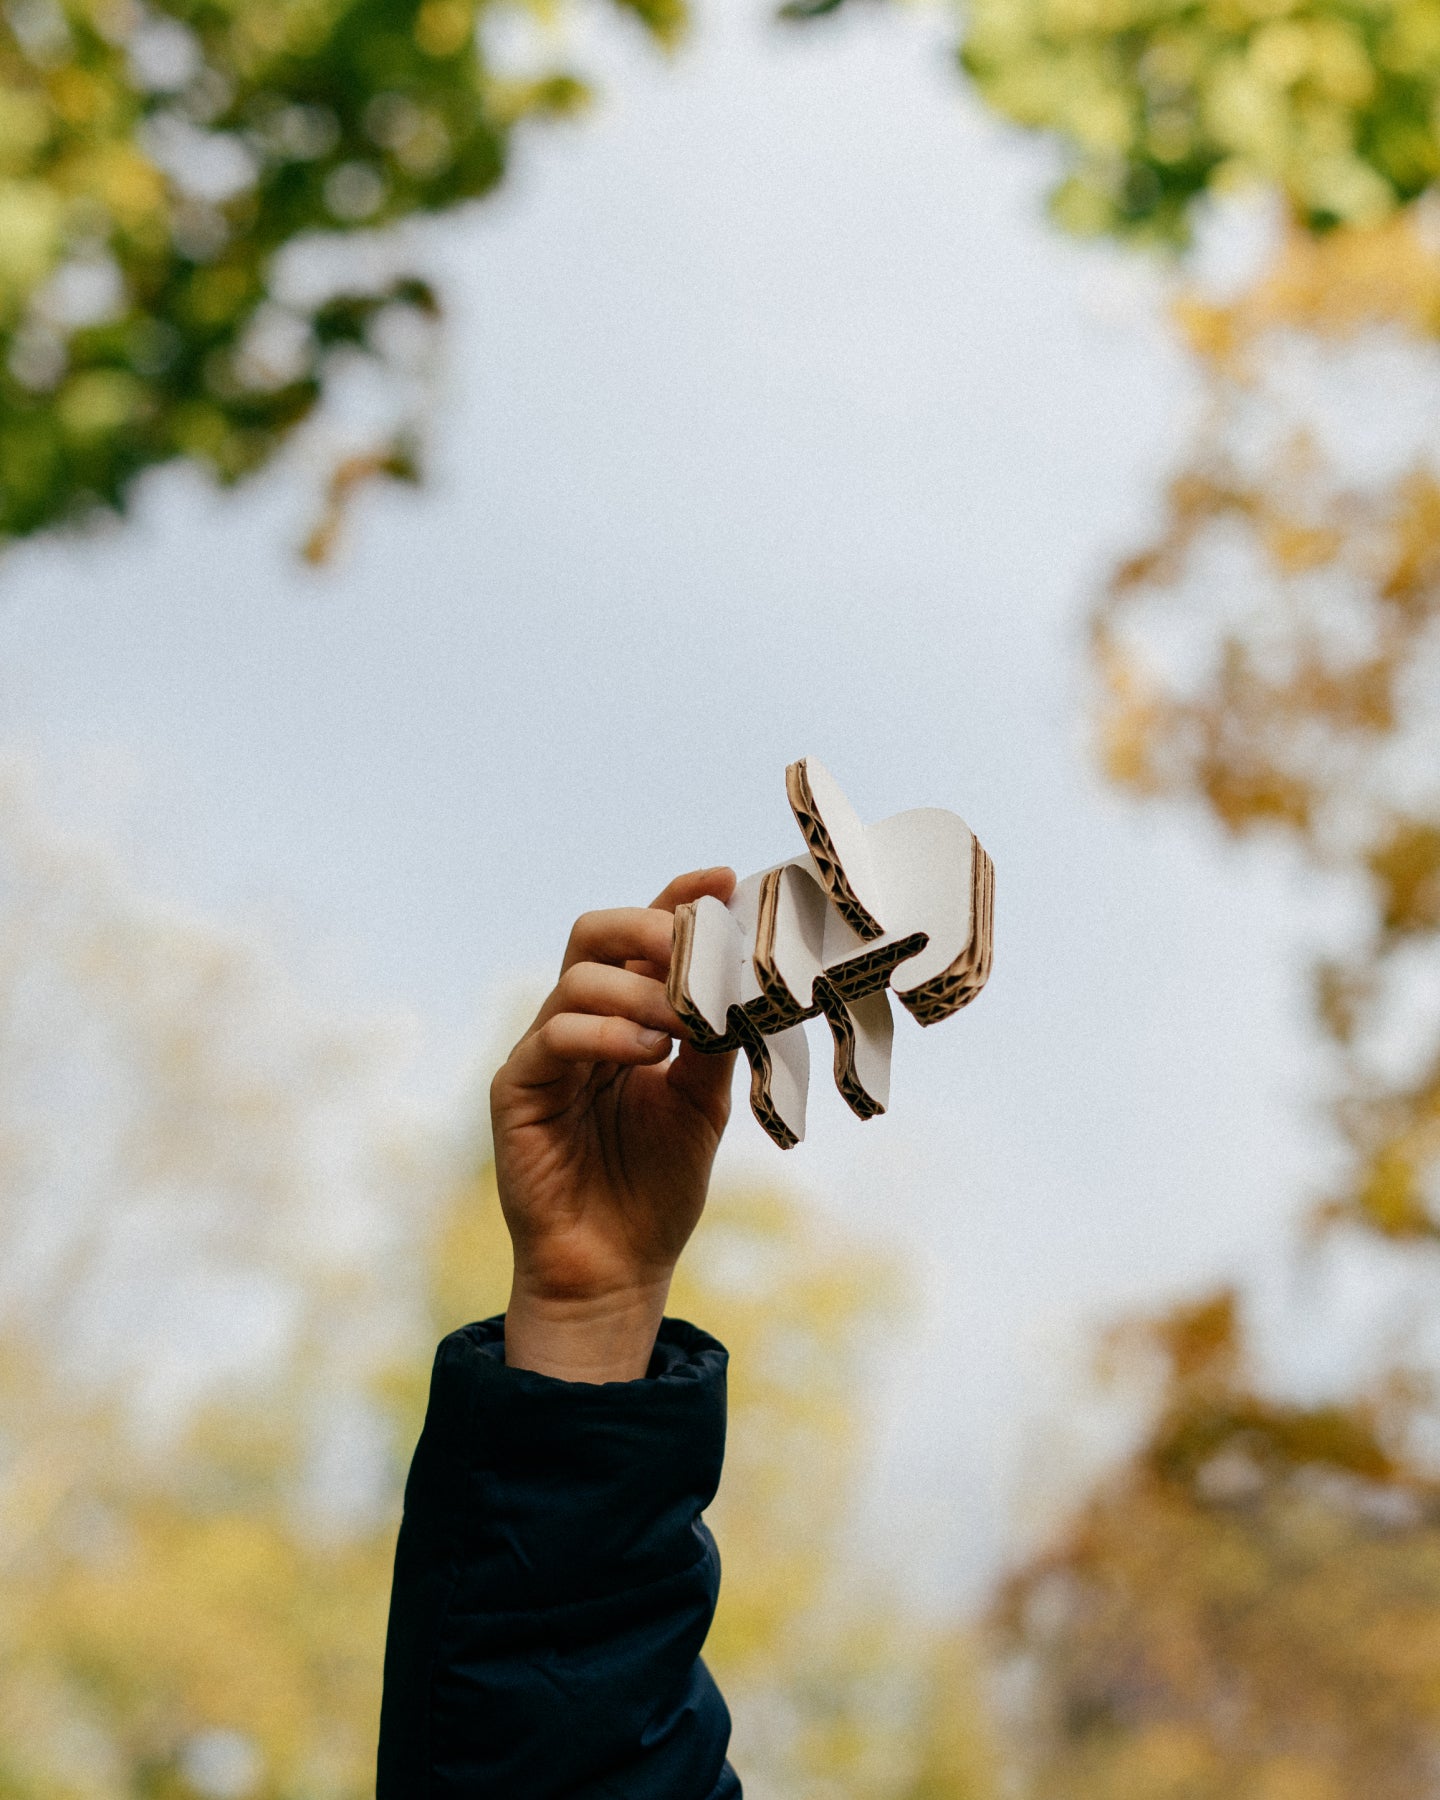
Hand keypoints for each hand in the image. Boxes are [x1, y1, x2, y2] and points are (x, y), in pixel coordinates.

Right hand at [491, 868, 737, 1381]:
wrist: (616, 1270)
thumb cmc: (655, 1190)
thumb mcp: (701, 1103)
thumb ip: (714, 1040)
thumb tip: (747, 979)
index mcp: (624, 1019)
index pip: (642, 940)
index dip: (677, 900)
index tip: (724, 879)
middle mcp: (579, 1024)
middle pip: (595, 935)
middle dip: (650, 927)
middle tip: (697, 942)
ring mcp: (544, 1055)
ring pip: (577, 979)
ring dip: (639, 988)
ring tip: (683, 1022)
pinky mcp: (517, 1091)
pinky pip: (552, 1036)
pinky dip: (605, 1031)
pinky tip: (648, 1051)